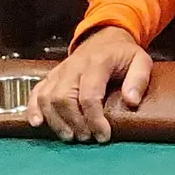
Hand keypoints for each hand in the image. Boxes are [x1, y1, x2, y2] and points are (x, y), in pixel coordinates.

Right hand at [27, 25, 150, 142]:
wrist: (105, 36)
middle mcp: (74, 66)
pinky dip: (33, 108)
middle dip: (74, 122)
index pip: (89, 95)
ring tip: (70, 136)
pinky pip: (36, 92)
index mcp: (97, 63)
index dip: (94, 119)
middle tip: (86, 138)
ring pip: (47, 98)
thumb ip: (138, 80)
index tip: (103, 136)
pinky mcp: (51, 76)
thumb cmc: (123, 54)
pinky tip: (37, 123)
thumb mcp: (141, 60)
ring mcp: (59, 71)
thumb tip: (131, 102)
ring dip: (56, 121)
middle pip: (64, 98)